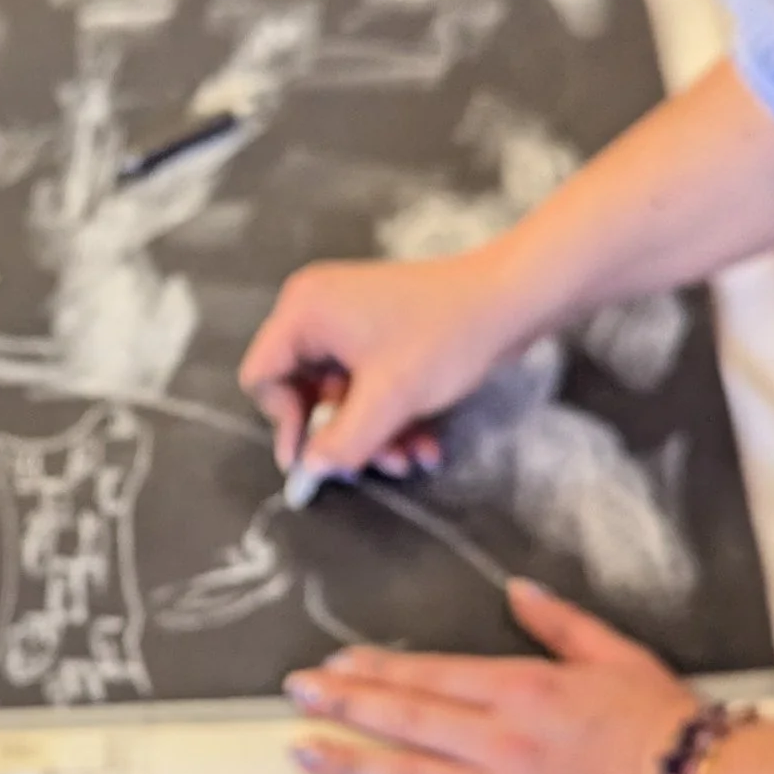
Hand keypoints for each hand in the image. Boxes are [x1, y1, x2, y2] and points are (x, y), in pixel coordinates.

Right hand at [239, 249, 528, 478]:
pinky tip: (423, 443)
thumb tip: (308, 473)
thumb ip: (341, 442)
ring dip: (371, 433)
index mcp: (304, 311)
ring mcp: (348, 320)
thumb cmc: (445, 337)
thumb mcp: (389, 399)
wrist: (511, 300)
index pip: (262, 376)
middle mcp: (317, 310)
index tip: (315, 459)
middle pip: (302, 391)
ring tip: (409, 457)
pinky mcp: (377, 332)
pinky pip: (365, 384)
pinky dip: (388, 415)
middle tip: (374, 466)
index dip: (284, 422)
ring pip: (339, 396)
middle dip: (341, 434)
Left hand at [283, 578, 700, 773]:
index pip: (431, 674)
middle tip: (294, 696)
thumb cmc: (678, 731)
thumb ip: (563, 626)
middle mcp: (501, 740)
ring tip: (301, 753)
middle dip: (343, 703)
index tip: (335, 665)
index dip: (376, 669)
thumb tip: (517, 592)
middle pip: (404, 717)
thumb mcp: (623, 658)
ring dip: (347, 762)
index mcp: (525, 688)